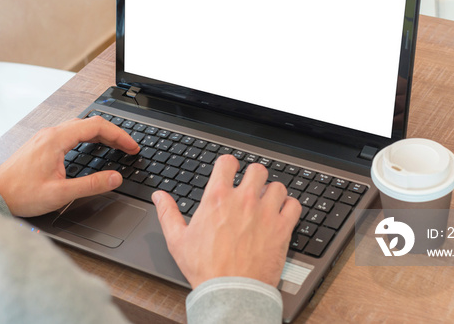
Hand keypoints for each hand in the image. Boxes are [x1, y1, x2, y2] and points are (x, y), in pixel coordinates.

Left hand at [0, 116, 138, 216]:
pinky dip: (87, 137)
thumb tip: (115, 178)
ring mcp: (45, 137)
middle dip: (113, 134)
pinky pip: (70, 133)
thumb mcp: (60, 194)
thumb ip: (91, 185)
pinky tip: (91, 147)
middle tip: (129, 148)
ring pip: (80, 127)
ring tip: (115, 146)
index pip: (97, 126)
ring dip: (100, 134)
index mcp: (57, 139)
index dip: (119, 135)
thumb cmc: (20, 194)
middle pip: (90, 123)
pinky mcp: (41, 144)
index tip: (132, 147)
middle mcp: (51, 133)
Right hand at [152, 155, 300, 287]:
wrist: (230, 292)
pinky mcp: (282, 228)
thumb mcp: (177, 239)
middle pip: (257, 169)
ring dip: (272, 192)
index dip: (228, 165)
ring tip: (267, 202)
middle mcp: (243, 199)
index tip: (230, 171)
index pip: (227, 162)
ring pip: (277, 186)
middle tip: (251, 188)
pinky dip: (289, 207)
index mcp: (218, 198)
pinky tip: (282, 214)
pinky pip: (294, 205)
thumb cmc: (205, 268)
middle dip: (253, 176)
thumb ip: (168, 213)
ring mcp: (265, 212)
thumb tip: (159, 196)